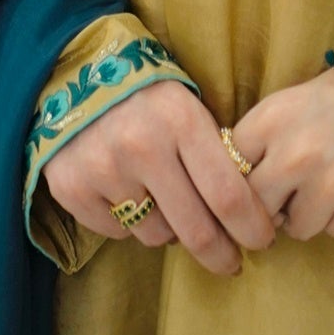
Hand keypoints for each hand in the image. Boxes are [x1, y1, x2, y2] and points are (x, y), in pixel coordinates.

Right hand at [39, 77, 278, 275]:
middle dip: (221, 254)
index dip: (251, 227)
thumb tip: (245, 213)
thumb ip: (213, 152)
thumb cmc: (148, 95)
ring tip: (165, 201)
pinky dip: (128, 221)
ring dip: (169, 229)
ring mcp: (103, 169)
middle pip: (195, 229)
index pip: (227, 194)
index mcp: (180, 119)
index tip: (262, 241)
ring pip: (156, 235)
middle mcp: (142, 145)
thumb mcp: (188, 106)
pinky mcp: (71, 188)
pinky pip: (118, 232)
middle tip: (230, 261)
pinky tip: (126, 191)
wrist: (76, 73)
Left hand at [229, 63, 333, 243]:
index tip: (256, 178)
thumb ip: (257, 143)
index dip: (242, 179)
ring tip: (333, 180)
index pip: (229, 172)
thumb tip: (229, 188)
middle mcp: (296, 155)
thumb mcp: (288, 105)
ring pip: (297, 228)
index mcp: (271, 122)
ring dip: (309, 212)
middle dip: (271, 203)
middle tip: (294, 187)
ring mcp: (332, 186)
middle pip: (256, 208)